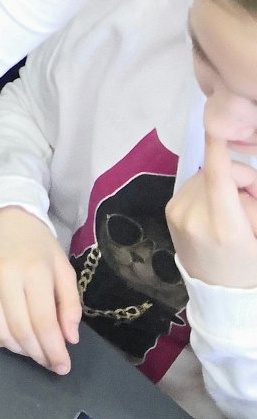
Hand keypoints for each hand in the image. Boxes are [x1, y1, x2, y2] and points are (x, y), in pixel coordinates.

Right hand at [0, 207, 80, 374]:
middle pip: (21, 331)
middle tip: (49, 362)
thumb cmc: (38, 245)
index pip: (43, 322)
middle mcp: (5, 277)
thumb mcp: (63, 269)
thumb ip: (70, 305)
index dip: (54, 351)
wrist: (3, 217)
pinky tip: (9, 338)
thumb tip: (69, 340)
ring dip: (17, 350)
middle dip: (38, 354)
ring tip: (31, 348)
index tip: (63, 366)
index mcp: (34, 271)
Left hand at [167, 131, 256, 290]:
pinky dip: (208, 190)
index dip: (218, 149)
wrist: (221, 293)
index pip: (217, 177)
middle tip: (254, 200)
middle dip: (240, 177)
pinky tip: (216, 211)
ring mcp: (178, 214)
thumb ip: (253, 201)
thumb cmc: (250, 265)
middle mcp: (194, 218)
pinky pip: (193, 185)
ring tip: (234, 210)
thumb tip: (237, 176)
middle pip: (217, 173)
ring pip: (205, 176)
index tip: (217, 125)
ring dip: (223, 183)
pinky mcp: (170, 212)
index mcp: (224, 227)